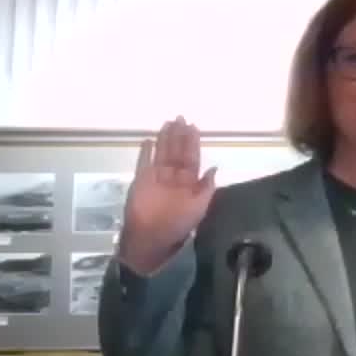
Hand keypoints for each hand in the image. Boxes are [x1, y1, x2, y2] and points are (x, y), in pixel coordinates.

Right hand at [117, 116, 216, 273]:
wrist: (153, 237)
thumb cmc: (179, 224)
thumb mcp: (199, 206)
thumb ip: (206, 187)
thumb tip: (213, 167)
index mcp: (188, 182)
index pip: (191, 158)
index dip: (193, 143)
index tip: (193, 128)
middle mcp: (173, 177)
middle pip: (177, 152)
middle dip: (179, 136)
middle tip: (180, 118)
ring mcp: (156, 177)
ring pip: (162, 153)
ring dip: (164, 139)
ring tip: (167, 123)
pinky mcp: (141, 180)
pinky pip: (143, 163)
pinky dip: (145, 152)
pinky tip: (148, 140)